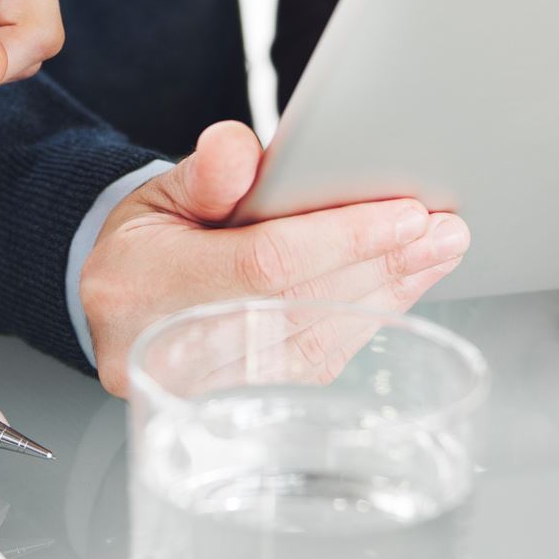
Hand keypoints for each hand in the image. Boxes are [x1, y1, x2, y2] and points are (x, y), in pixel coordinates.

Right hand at [77, 121, 470, 394]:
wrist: (116, 314)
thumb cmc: (147, 248)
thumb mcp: (161, 194)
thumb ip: (206, 172)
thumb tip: (240, 148)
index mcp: (142, 287)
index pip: (261, 264)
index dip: (340, 240)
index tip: (405, 213)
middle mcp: (171, 351)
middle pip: (299, 309)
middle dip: (380, 265)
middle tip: (442, 231)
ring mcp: (205, 393)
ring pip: (315, 344)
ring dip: (386, 295)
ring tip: (434, 253)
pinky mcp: (242, 410)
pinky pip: (316, 366)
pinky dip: (365, 322)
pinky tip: (400, 289)